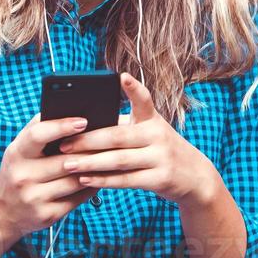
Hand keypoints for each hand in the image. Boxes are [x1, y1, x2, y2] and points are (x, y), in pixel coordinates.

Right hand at [0, 113, 100, 239]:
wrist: (4, 210)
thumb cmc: (19, 170)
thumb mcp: (21, 149)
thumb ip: (40, 130)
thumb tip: (71, 111)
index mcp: (17, 154)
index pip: (38, 135)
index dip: (62, 126)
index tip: (83, 121)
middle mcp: (23, 176)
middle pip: (65, 161)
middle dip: (89, 151)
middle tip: (109, 141)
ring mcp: (35, 197)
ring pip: (76, 180)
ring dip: (95, 169)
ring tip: (109, 158)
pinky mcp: (48, 215)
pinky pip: (78, 198)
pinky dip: (91, 186)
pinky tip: (98, 178)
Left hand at [53, 72, 218, 204]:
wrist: (195, 177)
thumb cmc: (159, 150)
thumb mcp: (149, 133)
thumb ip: (122, 128)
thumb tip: (80, 129)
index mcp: (152, 119)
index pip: (143, 99)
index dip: (133, 88)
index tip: (121, 77)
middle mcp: (158, 135)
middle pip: (117, 136)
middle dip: (87, 140)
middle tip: (63, 144)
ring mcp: (161, 157)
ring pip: (119, 160)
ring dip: (90, 163)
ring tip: (67, 164)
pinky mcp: (161, 178)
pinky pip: (127, 179)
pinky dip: (103, 180)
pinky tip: (85, 179)